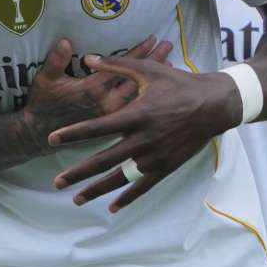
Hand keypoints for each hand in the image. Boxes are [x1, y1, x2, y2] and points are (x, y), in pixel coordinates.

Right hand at [22, 36, 173, 151]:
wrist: (40, 134)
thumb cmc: (43, 104)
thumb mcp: (45, 80)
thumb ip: (55, 61)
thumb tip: (65, 41)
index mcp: (93, 88)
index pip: (121, 66)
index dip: (138, 51)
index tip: (153, 38)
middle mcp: (107, 103)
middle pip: (136, 78)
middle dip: (153, 61)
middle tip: (169, 45)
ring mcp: (112, 117)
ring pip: (140, 94)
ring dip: (154, 79)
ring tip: (171, 63)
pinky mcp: (112, 127)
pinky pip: (137, 109)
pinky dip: (149, 97)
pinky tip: (159, 90)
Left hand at [49, 56, 242, 211]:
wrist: (214, 105)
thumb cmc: (180, 84)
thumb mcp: (148, 70)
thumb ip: (116, 65)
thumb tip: (87, 58)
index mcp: (136, 115)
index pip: (97, 127)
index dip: (73, 134)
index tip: (52, 139)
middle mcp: (143, 139)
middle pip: (103, 160)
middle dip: (78, 173)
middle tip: (57, 183)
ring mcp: (155, 156)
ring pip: (120, 178)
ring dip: (97, 190)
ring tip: (77, 199)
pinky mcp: (166, 166)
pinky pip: (143, 186)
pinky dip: (128, 198)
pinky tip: (112, 207)